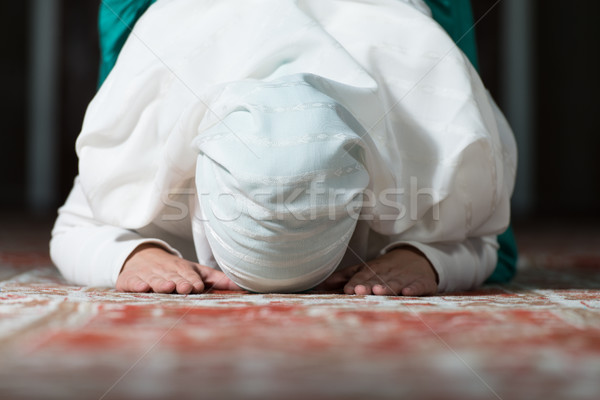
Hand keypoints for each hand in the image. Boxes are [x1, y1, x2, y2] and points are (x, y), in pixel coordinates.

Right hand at [116, 243, 240, 293]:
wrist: (140, 257)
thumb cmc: (174, 270)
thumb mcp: (195, 271)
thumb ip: (217, 280)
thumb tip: (244, 285)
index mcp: (182, 269)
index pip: (188, 275)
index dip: (192, 280)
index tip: (197, 287)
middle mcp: (165, 271)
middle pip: (172, 277)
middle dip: (179, 282)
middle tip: (184, 288)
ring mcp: (146, 275)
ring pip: (153, 280)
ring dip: (159, 283)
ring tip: (166, 287)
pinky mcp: (129, 280)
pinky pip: (132, 282)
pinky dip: (136, 284)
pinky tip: (141, 288)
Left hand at [317, 247, 437, 295]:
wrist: (418, 259)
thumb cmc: (384, 270)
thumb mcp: (364, 270)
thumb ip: (344, 277)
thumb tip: (319, 285)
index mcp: (373, 270)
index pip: (362, 276)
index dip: (355, 282)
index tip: (349, 290)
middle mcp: (388, 273)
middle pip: (378, 279)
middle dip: (369, 285)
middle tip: (360, 291)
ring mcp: (406, 277)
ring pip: (395, 282)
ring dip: (387, 287)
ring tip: (379, 292)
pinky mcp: (422, 282)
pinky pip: (418, 285)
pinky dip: (414, 288)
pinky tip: (407, 292)